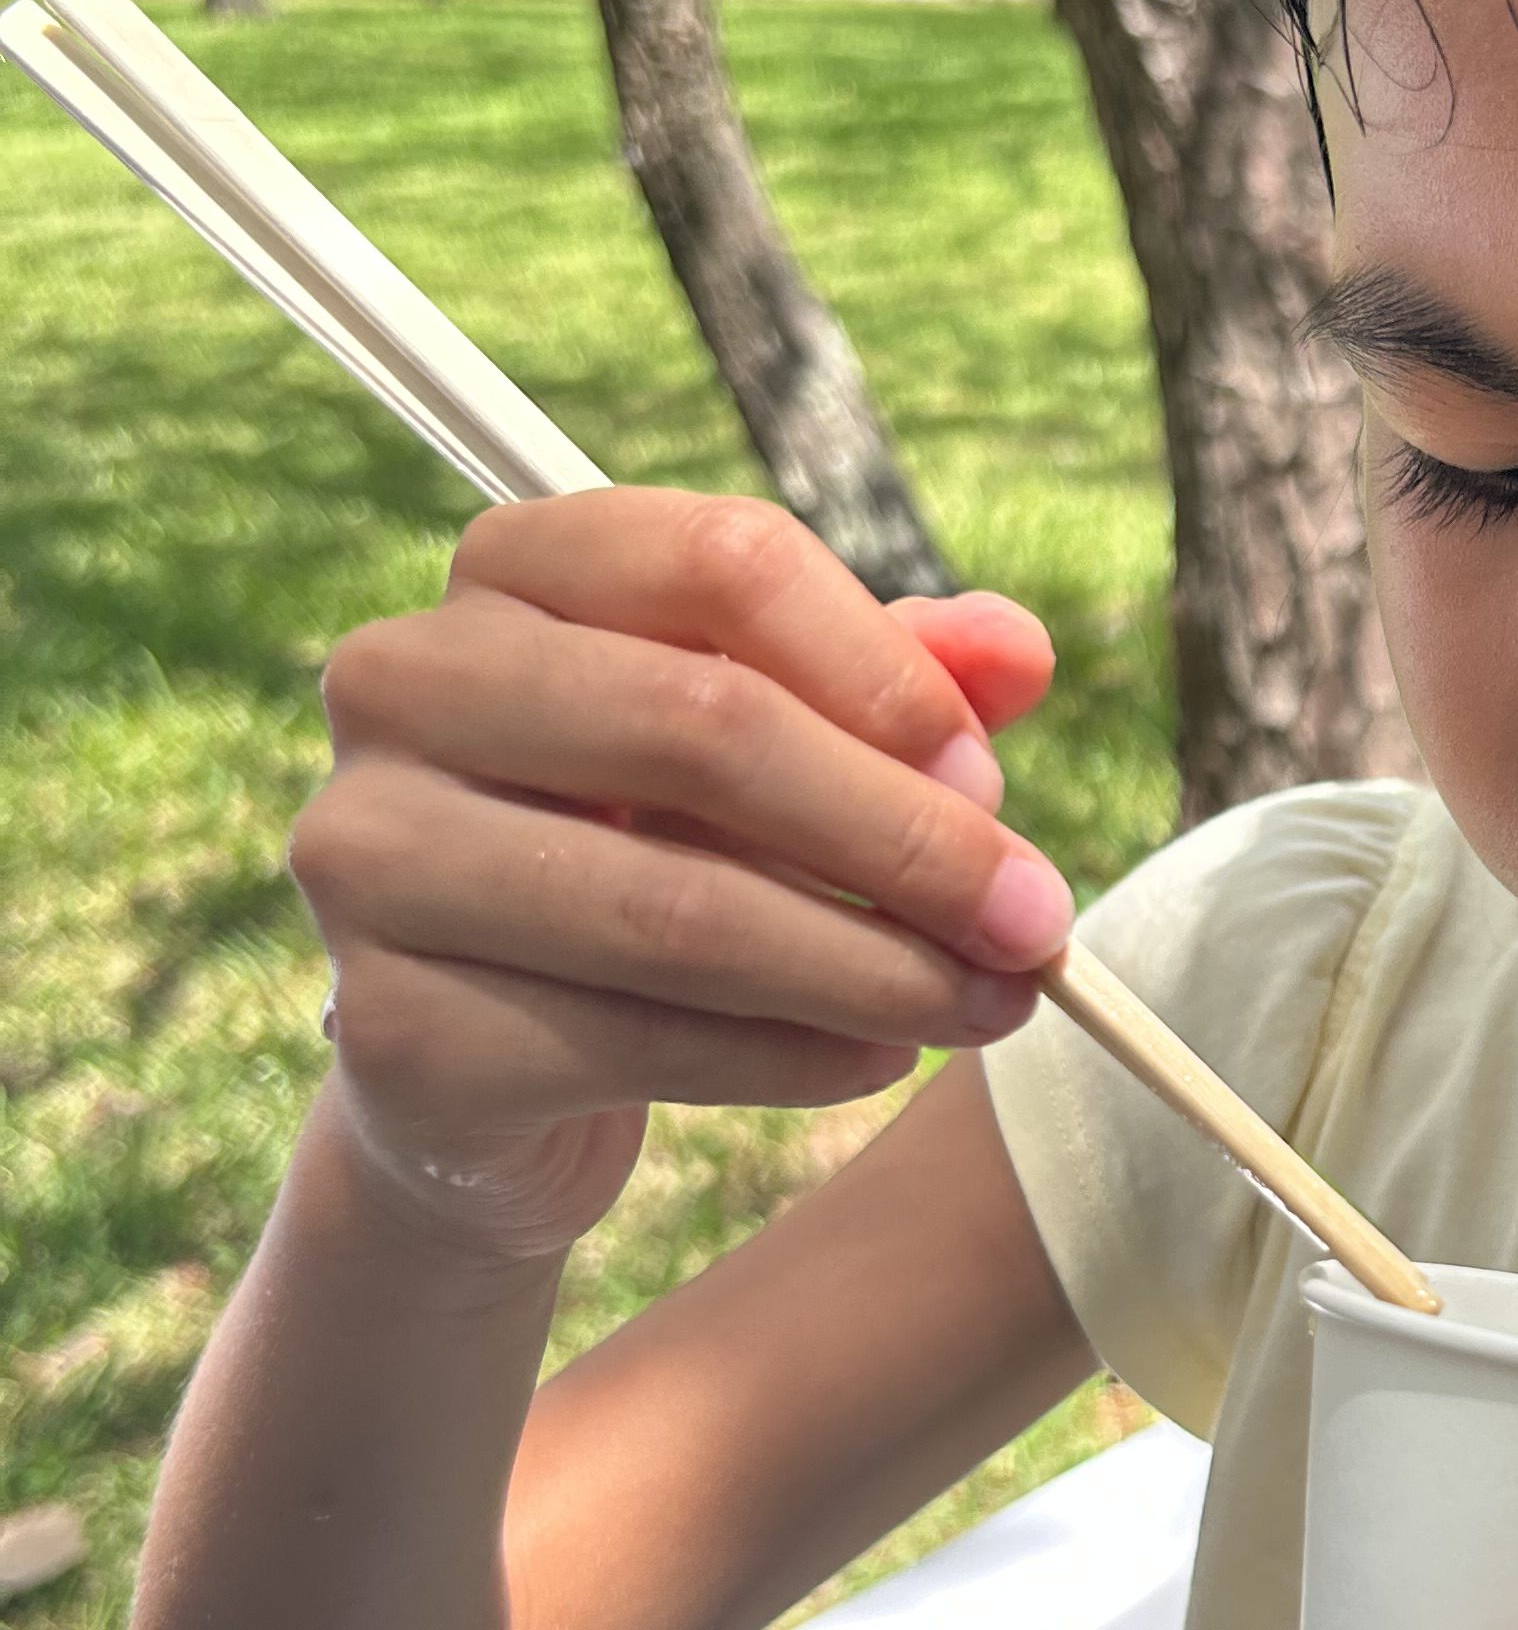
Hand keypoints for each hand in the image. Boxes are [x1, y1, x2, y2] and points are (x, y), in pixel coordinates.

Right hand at [290, 490, 1072, 1259]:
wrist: (486, 1068)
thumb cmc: (651, 854)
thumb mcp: (780, 749)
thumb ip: (897, 686)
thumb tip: (1018, 654)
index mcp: (512, 568)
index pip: (720, 562)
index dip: (881, 672)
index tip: (990, 773)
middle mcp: (405, 684)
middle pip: (704, 728)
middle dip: (905, 838)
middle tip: (1034, 922)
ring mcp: (371, 856)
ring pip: (676, 908)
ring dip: (874, 969)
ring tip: (992, 1005)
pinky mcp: (387, 1027)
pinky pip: (638, 1042)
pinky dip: (795, 1058)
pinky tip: (878, 1058)